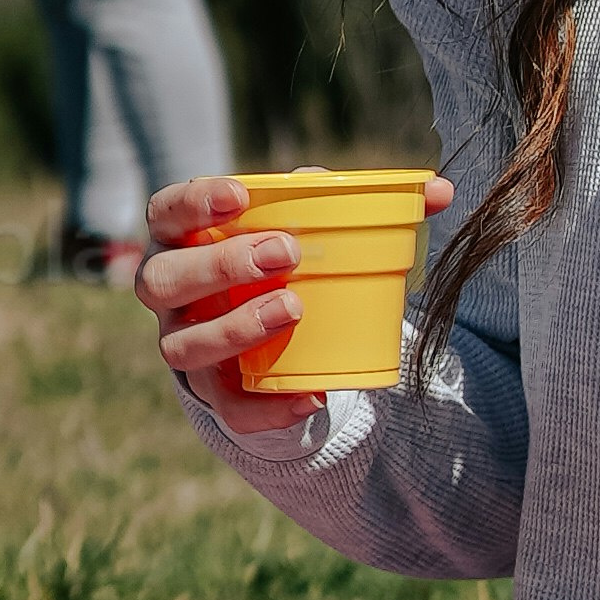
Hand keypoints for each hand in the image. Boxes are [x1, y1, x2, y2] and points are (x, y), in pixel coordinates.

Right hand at [132, 165, 447, 401]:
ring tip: (292, 309)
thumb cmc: (280, 261)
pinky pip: (228, 409)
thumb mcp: (306, 226)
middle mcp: (168, 293)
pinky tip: (309, 393)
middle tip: (285, 252)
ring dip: (234, 328)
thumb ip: (359, 204)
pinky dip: (266, 407)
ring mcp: (183, 344)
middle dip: (219, 264)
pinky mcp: (213, 394)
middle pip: (160, 279)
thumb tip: (439, 190)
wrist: (267, 332)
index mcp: (181, 238)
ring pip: (182, 346)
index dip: (192, 202)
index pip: (165, 212)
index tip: (241, 196)